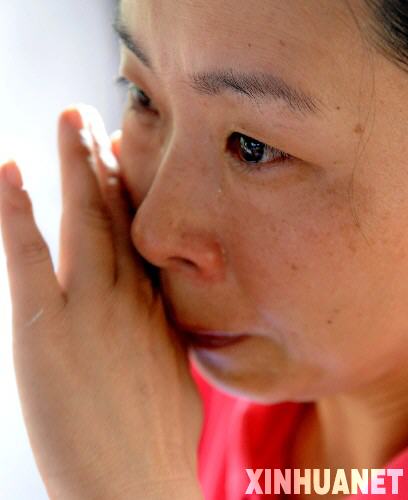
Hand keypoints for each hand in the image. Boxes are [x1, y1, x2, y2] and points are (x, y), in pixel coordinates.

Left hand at [0, 106, 202, 498]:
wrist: (134, 487)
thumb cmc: (155, 442)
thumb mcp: (173, 375)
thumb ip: (159, 333)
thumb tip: (156, 314)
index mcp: (157, 307)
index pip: (144, 234)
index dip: (133, 191)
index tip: (126, 158)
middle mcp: (129, 296)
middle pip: (118, 214)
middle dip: (105, 161)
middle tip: (95, 118)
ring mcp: (89, 308)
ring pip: (84, 220)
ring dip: (74, 166)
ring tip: (69, 118)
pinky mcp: (46, 329)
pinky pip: (30, 254)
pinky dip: (17, 209)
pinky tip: (10, 169)